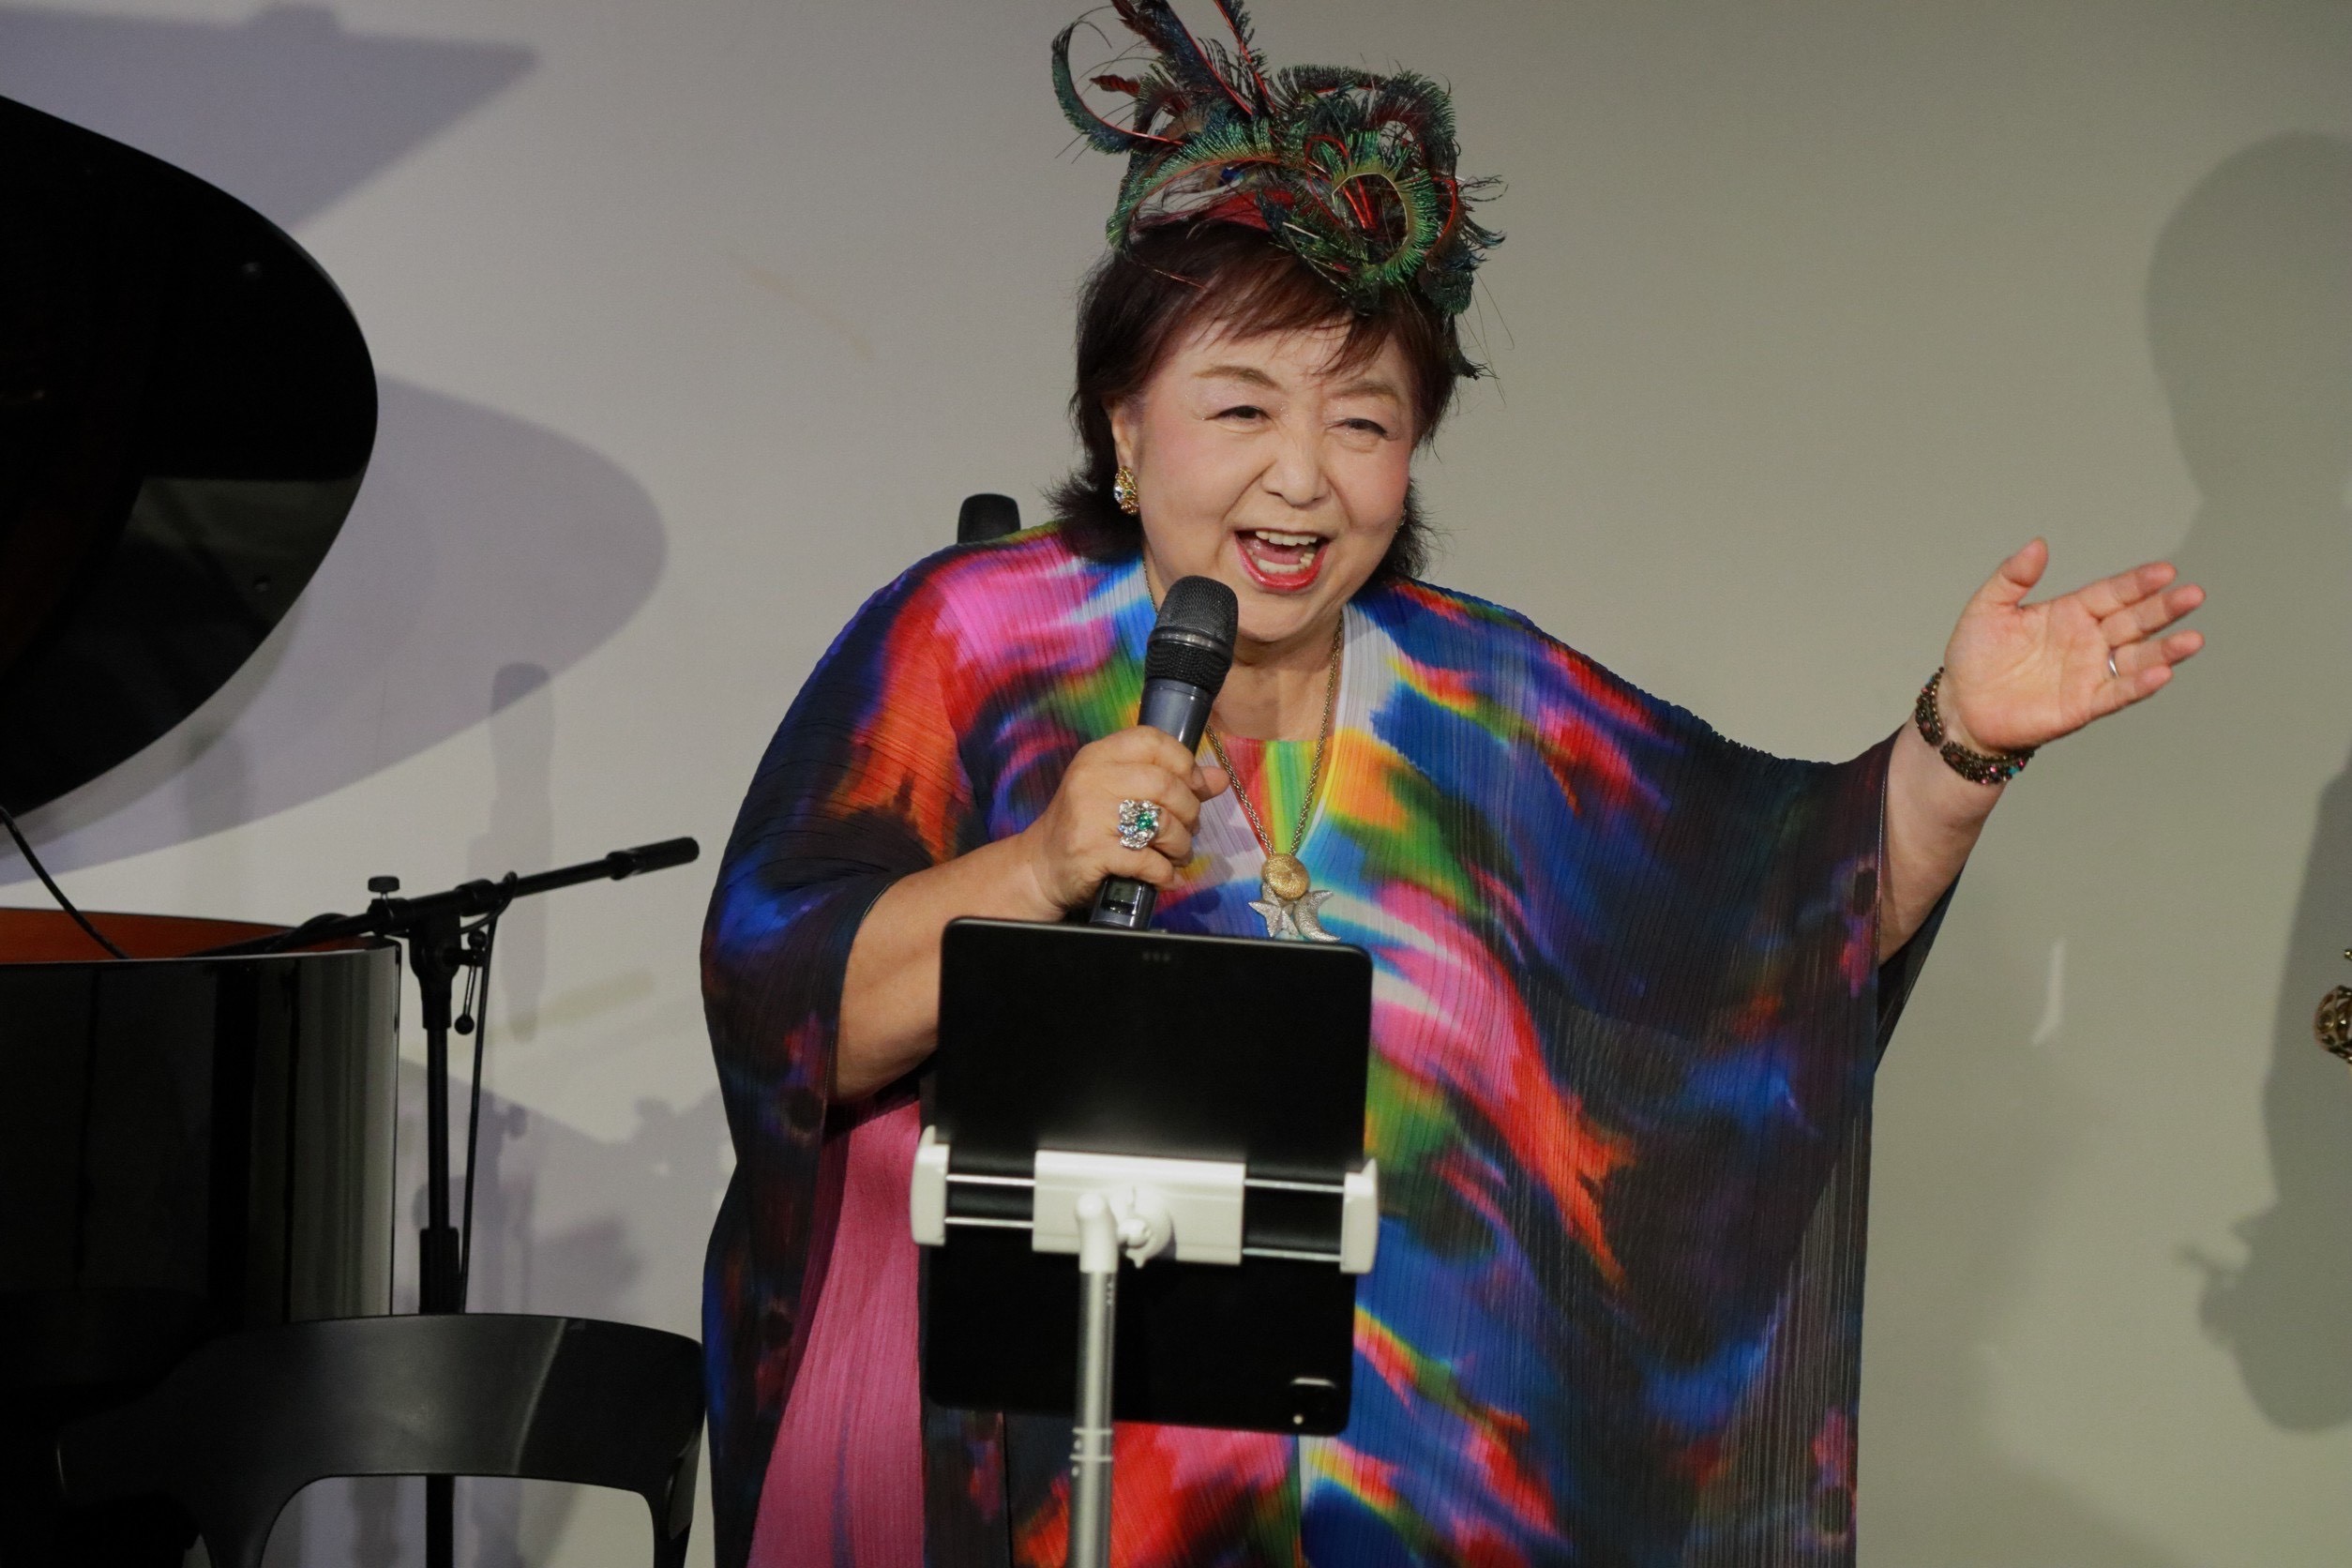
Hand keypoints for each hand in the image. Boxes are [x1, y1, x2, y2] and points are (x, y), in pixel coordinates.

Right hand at [1014, 727, 1230, 912]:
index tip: (1194, 787)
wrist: (1041, 865)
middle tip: (1189, 829)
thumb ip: (1170, 780)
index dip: (1184, 762)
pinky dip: (1164, 872)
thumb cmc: (1087, 824)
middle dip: (1189, 811)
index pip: (1152, 740)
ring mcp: (1089, 815)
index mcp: (1099, 756)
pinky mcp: (1091, 851)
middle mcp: (1092, 778)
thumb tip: (1219, 778)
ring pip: (1160, 823)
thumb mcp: (1121, 792)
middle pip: (1164, 784)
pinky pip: (1146, 860)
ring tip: (1178, 854)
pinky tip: (1165, 876)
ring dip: (1181, 845)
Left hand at [1938, 539, 2205, 755]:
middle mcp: (2088, 640)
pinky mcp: (2083, 705)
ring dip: (2165, 650)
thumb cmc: (1975, 656)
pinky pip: (2117, 694)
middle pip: (2134, 621)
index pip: (2113, 593)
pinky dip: (2139, 685)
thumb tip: (2037, 544)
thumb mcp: (1987, 608)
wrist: (1961, 706)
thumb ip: (2012, 577)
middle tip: (2194, 595)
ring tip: (2193, 639)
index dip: (2138, 583)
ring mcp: (2089, 673)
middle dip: (2164, 609)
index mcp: (2070, 612)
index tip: (2166, 571)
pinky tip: (2162, 674)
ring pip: (2137, 658)